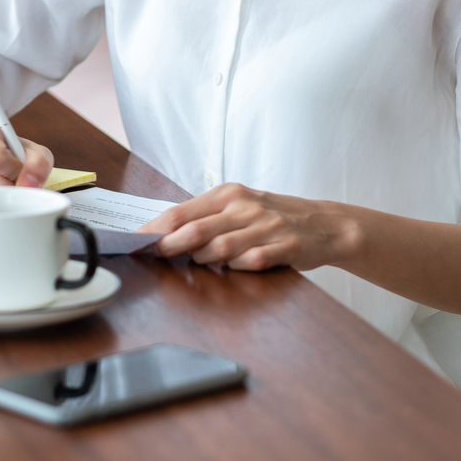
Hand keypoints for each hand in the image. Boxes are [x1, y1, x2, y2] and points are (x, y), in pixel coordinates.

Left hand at [140, 183, 342, 271]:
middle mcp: (245, 206)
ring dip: (203, 259)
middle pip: (196, 229)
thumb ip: (208, 217)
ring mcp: (265, 226)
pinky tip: (235, 267)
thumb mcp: (240, 206)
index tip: (136, 240)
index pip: (183, 211)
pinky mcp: (284, 246)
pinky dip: (237, 267)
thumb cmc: (273, 216)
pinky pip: (251, 261)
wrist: (325, 224)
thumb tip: (165, 234)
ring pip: (220, 248)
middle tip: (154, 255)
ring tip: (201, 262)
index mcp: (229, 193)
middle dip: (169, 245)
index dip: (157, 228)